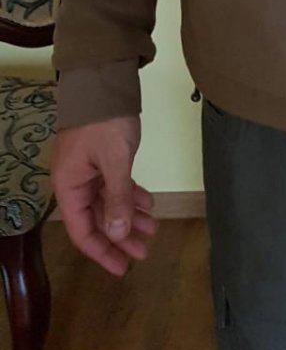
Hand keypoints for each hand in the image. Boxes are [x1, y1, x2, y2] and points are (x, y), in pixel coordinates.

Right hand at [50, 115, 158, 276]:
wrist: (102, 81)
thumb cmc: (105, 122)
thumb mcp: (115, 161)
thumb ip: (117, 198)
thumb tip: (117, 234)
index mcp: (69, 188)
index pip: (83, 231)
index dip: (102, 252)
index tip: (122, 269)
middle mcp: (75, 183)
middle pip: (98, 219)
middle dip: (121, 237)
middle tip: (145, 251)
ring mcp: (88, 170)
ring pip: (109, 202)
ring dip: (130, 216)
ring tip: (153, 230)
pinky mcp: (101, 159)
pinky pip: (115, 185)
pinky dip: (131, 195)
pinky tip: (148, 204)